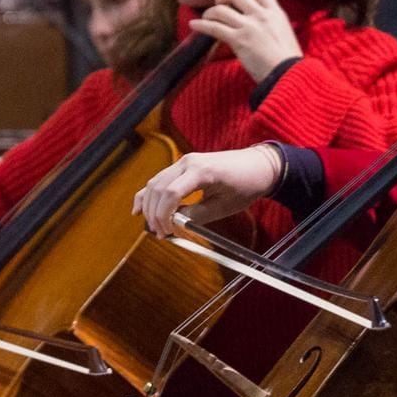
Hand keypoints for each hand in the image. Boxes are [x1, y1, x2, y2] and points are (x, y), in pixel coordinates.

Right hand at [132, 146, 281, 236]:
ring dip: (149, 206)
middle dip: (154, 214)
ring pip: (154, 184)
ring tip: (154, 227)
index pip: (170, 194)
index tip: (167, 233)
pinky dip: (148, 194)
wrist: (258, 166)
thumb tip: (175, 224)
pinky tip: (138, 209)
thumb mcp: (224, 206)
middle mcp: (187, 162)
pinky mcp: (183, 165)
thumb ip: (197, 215)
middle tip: (160, 234)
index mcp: (201, 171)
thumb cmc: (245, 186)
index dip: (164, 217)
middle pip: (158, 189)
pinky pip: (159, 179)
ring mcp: (183, 161)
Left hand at [190, 0, 303, 83]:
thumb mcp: (285, 34)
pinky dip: (201, 25)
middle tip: (220, 3)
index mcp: (276, 13)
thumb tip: (262, 25)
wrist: (289, 76)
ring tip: (206, 17)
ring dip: (210, 12)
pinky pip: (214, 27)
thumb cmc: (289, 62)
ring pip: (222, 9)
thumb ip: (273, 25)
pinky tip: (194, 25)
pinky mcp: (238, 40)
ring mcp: (249, 27)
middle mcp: (261, 15)